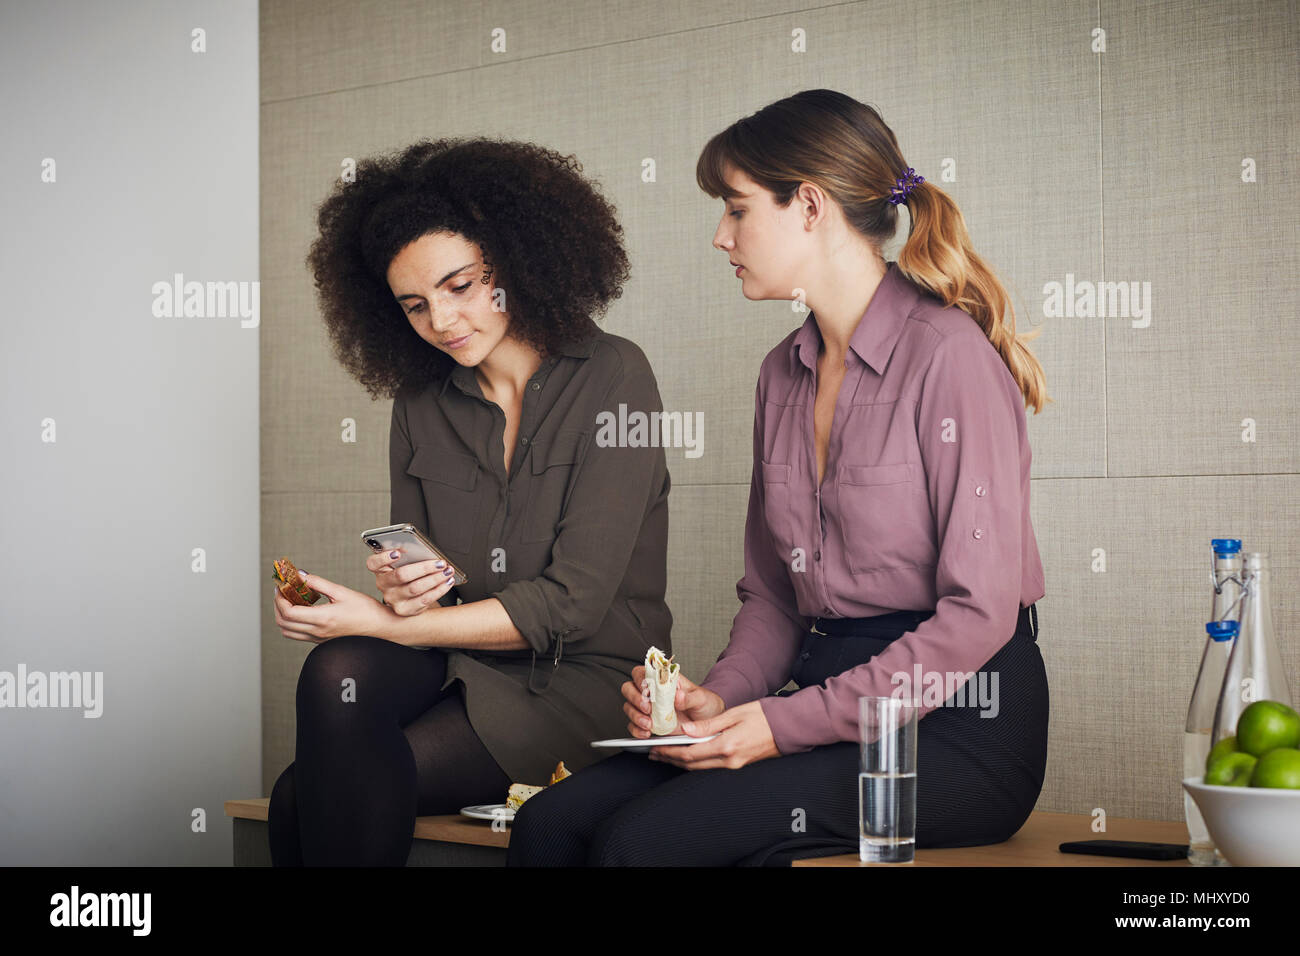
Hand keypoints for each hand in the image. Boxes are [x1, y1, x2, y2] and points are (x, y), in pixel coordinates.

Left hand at [272, 570, 392, 642]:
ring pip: (287, 631)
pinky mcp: (321, 640)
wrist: (380, 627)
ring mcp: (319, 638)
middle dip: (277, 605)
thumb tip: (301, 576)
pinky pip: (298, 634)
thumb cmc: (367, 611)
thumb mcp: (342, 591)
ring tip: (290, 600)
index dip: (280, 598)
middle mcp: (318, 631)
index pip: (288, 612)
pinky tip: (301, 610)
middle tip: (281, 591)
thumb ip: (319, 583)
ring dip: (283, 616)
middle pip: (283, 623)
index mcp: (323, 619)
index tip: (281, 587)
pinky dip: (292, 622)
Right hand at [366, 547, 457, 615]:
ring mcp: (393, 599)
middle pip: (401, 575)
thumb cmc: (409, 574)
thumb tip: (422, 550)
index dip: (384, 558)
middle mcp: (384, 585)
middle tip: (440, 563)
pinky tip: (447, 582)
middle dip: (424, 568)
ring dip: (435, 579)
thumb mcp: (405, 563)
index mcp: (380, 570)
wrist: (410, 597)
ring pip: (415, 588)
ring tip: (447, 571)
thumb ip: (409, 556)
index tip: (397, 553)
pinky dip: (439, 590)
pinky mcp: (405, 610)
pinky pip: (424, 600)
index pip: (373, 563)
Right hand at [621, 666, 724, 738]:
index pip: (643, 672)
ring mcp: (649, 709)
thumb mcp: (702, 698)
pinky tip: (646, 733)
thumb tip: (677, 696)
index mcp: (663, 680)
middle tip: (647, 708)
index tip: (648, 690)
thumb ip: (690, 697)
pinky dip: (636, 730)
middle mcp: (652, 693)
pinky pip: (633, 726)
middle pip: (629, 688)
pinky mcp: (649, 724)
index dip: (640, 679)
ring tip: (649, 724)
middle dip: (635, 698)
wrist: (708, 724)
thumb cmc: (704, 705)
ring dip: (635, 716)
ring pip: (629, 707)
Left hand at [647, 700, 780, 770]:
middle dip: (671, 759)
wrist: (789, 727)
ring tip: (666, 755)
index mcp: (727, 746)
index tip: (656, 748)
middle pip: (692, 765)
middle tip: (654, 754)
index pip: (690, 754)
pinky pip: (711, 767)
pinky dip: (696, 763)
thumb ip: (709, 724)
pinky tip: (688, 756)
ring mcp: (735, 765)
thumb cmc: (765, 716)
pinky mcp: (739, 765)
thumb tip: (687, 729)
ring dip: (681, 762)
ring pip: (701, 768)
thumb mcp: (734, 714)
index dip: (670, 752)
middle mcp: (730, 760)